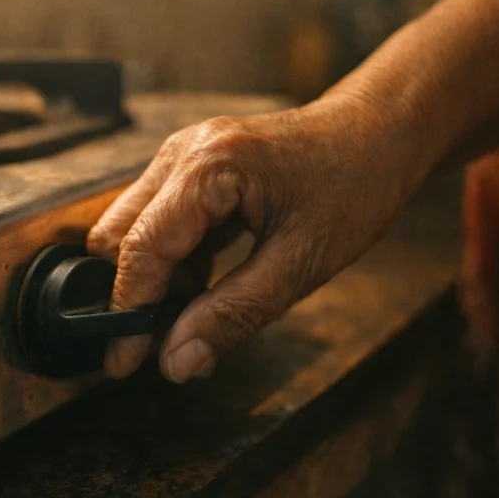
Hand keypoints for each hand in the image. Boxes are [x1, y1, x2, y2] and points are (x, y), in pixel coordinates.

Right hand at [87, 95, 431, 382]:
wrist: (380, 133)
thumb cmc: (354, 186)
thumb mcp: (301, 263)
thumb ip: (233, 314)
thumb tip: (176, 362)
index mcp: (209, 168)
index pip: (140, 249)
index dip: (128, 311)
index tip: (122, 364)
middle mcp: (185, 152)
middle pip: (118, 235)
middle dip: (133, 294)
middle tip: (159, 346)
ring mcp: (186, 153)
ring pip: (134, 227)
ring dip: (154, 278)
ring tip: (194, 319)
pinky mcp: (195, 165)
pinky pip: (160, 218)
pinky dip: (173, 260)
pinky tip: (205, 288)